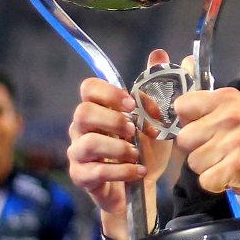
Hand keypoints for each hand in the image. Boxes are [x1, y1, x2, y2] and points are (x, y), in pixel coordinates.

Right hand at [67, 50, 176, 231]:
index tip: (132, 103)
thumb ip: (158, 85)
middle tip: (133, 130)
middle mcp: (82, 128)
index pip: (88, 88)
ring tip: (137, 153)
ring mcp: (79, 152)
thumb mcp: (159, 118)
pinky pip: (95, 172)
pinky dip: (122, 171)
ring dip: (118, 148)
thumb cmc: (146, 148)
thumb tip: (160, 53)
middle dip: (112, 120)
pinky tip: (138, 171)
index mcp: (99, 109)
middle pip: (82, 113)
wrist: (145, 186)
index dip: (108, 92)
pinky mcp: (82, 176)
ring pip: (87, 143)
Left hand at [173, 87, 239, 208]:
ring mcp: (235, 141)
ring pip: (193, 162)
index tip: (205, 131)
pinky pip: (205, 180)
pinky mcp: (237, 166)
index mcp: (228, 98)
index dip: (189, 123)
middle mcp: (231, 115)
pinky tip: (232, 177)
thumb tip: (170, 113)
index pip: (182, 106)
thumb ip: (205, 111)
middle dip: (197, 150)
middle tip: (220, 152)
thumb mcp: (235, 115)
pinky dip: (216, 184)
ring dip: (208, 168)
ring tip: (228, 164)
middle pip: (183, 139)